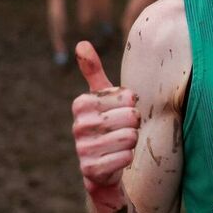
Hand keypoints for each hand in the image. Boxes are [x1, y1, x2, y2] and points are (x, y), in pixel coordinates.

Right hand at [72, 41, 139, 195]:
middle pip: (131, 117)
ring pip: (130, 138)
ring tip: (119, 145)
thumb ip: (93, 71)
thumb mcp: (103, 98)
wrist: (102, 168)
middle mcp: (78, 124)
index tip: (119, 114)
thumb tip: (81, 43)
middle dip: (134, 126)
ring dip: (131, 142)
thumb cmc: (108, 126)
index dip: (131, 107)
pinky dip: (126, 159)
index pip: (128, 97)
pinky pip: (125, 158)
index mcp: (81, 103)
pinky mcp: (90, 169)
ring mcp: (82, 148)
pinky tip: (115, 160)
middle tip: (121, 131)